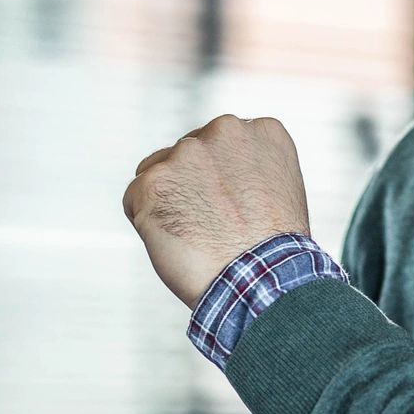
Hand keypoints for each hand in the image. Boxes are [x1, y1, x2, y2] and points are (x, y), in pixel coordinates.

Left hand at [121, 115, 310, 307]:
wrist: (261, 283)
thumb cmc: (272, 252)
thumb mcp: (279, 190)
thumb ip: (249, 167)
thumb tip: (217, 170)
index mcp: (262, 130)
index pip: (221, 144)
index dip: (223, 180)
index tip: (235, 207)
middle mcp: (224, 130)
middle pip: (188, 153)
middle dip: (192, 185)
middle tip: (213, 225)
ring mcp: (187, 154)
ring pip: (158, 172)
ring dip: (168, 202)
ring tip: (198, 236)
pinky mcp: (153, 182)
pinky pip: (134, 199)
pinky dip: (146, 223)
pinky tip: (176, 243)